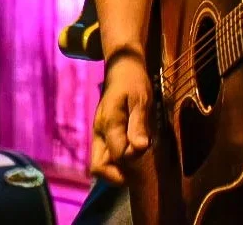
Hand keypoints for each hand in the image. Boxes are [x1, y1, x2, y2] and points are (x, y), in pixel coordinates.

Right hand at [91, 52, 153, 185]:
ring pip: (100, 164)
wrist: (122, 67)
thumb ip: (139, 123)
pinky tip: (131, 153)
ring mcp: (98, 134)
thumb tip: (140, 149)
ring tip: (136, 163)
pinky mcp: (102, 134)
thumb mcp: (141, 99)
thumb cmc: (133, 81)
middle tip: (138, 171)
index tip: (144, 150)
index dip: (131, 160)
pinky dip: (116, 162)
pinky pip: (105, 155)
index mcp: (108, 123)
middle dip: (117, 175)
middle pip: (98, 167)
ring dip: (116, 169)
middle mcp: (99, 132)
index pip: (116, 155)